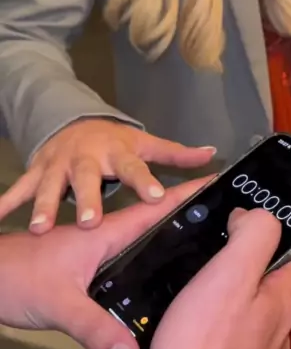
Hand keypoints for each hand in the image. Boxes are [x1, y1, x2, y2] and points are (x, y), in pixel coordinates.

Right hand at [0, 119, 215, 232]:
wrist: (72, 121)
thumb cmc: (114, 143)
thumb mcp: (143, 145)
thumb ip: (176, 154)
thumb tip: (212, 155)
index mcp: (117, 154)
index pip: (134, 168)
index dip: (145, 181)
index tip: (156, 195)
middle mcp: (86, 159)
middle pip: (88, 179)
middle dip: (87, 198)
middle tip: (89, 221)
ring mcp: (57, 165)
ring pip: (49, 185)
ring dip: (42, 204)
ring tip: (39, 227)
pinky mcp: (35, 171)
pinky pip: (17, 190)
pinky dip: (6, 203)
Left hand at [0, 178, 207, 348]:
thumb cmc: (17, 277)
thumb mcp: (60, 304)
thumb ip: (96, 329)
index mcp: (107, 234)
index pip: (156, 208)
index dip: (188, 194)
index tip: (220, 184)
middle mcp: (105, 239)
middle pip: (156, 225)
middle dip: (190, 219)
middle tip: (227, 227)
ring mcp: (94, 254)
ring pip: (141, 246)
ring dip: (169, 244)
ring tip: (205, 256)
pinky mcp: (83, 271)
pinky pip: (125, 265)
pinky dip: (145, 269)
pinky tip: (157, 290)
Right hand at [148, 208, 290, 348]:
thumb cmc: (204, 347)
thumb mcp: (231, 274)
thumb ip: (253, 237)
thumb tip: (256, 217)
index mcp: (283, 304)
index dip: (280, 240)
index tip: (247, 229)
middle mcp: (275, 335)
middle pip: (271, 288)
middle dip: (246, 270)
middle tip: (211, 255)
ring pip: (246, 317)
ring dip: (224, 301)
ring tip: (192, 288)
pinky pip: (223, 343)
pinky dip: (207, 330)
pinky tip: (182, 327)